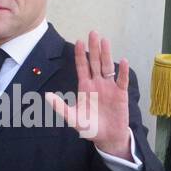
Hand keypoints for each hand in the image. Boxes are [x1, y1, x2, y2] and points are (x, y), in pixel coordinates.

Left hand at [45, 30, 132, 159]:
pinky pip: (122, 80)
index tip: (78, 41)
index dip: (80, 55)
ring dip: (107, 54)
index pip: (82, 67)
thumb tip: (47, 96)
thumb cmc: (90, 128)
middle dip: (94, 48)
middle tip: (93, 32)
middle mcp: (97, 83)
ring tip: (105, 40)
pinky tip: (123, 61)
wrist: (107, 138)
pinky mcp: (120, 94)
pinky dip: (123, 71)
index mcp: (85, 87)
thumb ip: (61, 107)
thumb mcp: (73, 118)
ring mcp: (109, 87)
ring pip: (108, 67)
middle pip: (95, 62)